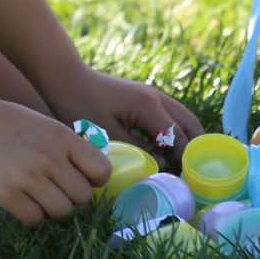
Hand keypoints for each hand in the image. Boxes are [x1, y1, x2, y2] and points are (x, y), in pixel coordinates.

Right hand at [0, 87, 110, 227]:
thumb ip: (67, 146)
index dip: (95, 181)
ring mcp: (29, 178)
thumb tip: (88, 172)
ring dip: (53, 209)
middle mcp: (51, 158)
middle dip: (73, 198)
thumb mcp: (45, 125)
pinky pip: (35, 219)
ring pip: (62, 212)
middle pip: (83, 197)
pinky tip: (23, 203)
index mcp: (63, 138)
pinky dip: (32, 216)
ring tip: (39, 198)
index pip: (101, 171)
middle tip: (57, 191)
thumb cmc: (6, 122)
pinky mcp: (8, 194)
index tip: (82, 180)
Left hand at [49, 66, 203, 157]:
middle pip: (189, 123)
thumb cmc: (81, 106)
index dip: (185, 159)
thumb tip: (162, 165)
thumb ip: (137, 151)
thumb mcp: (108, 134)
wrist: (65, 78)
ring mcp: (152, 94)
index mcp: (149, 106)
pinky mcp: (143, 96)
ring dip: (186, 138)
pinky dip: (174, 132)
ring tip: (182, 163)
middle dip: (195, 147)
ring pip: (181, 117)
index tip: (188, 180)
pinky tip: (165, 150)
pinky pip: (169, 115)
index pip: (179, 137)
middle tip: (194, 172)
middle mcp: (156, 97)